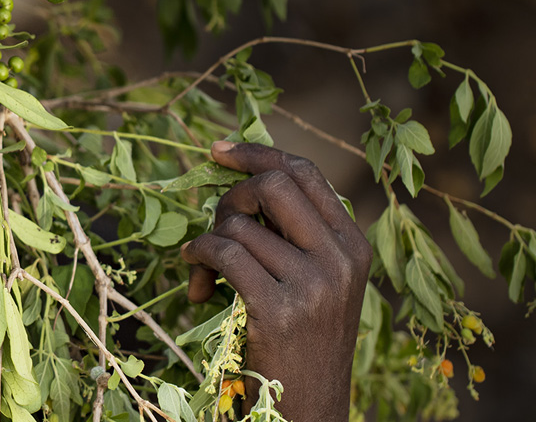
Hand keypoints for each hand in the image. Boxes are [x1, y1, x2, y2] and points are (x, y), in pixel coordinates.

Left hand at [180, 141, 371, 421]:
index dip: (257, 153)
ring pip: (239, 224)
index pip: (305, 172)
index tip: (218, 151)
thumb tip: (245, 179)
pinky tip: (195, 282)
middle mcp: (340, 260)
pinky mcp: (278, 309)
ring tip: (202, 274)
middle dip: (231, 196)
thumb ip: (295, 236)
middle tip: (216, 226)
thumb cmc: (300, 344)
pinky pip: (223, 253)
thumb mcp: (317, 284)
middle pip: (272, 184)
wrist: (308, 411)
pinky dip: (198, 259)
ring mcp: (312, 285)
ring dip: (207, 243)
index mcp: (353, 246)